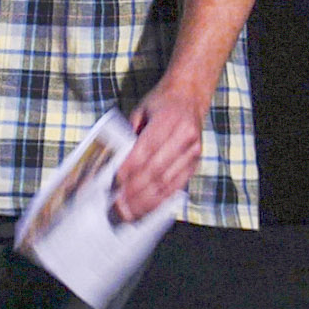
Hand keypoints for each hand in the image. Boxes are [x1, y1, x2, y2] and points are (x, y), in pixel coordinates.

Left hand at [110, 84, 207, 223]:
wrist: (190, 96)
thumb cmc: (160, 103)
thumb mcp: (140, 111)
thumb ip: (129, 135)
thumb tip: (112, 164)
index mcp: (169, 119)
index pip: (147, 149)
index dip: (130, 168)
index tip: (115, 182)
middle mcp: (185, 136)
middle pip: (157, 170)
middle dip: (135, 191)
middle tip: (117, 205)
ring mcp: (193, 151)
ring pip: (167, 182)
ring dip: (146, 201)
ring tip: (128, 213)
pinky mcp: (196, 163)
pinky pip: (177, 186)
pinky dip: (161, 200)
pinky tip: (146, 209)